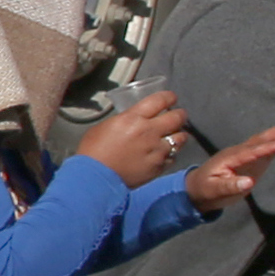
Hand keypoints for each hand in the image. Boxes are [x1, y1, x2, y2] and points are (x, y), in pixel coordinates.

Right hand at [69, 85, 188, 186]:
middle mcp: (149, 132)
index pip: (160, 100)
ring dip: (178, 135)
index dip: (169, 97)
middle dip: (180, 115)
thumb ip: (126, 120)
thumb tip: (135, 119)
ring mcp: (156, 150)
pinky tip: (162, 155)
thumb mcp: (107, 126)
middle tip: (178, 116)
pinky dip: (169, 155)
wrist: (95, 178)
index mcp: (133, 118)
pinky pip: (172, 157)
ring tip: (174, 137)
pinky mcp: (159, 167)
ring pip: (181, 138)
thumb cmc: (94, 150)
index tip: (171, 99)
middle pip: (177, 117)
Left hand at [180, 118, 274, 213]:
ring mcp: (246, 154)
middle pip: (262, 139)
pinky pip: (267, 149)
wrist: (197, 189)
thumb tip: (249, 182)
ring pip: (266, 141)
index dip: (271, 147)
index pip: (254, 151)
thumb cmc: (205, 190)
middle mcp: (240, 152)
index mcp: (231, 157)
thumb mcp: (214, 190)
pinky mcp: (252, 160)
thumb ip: (230, 186)